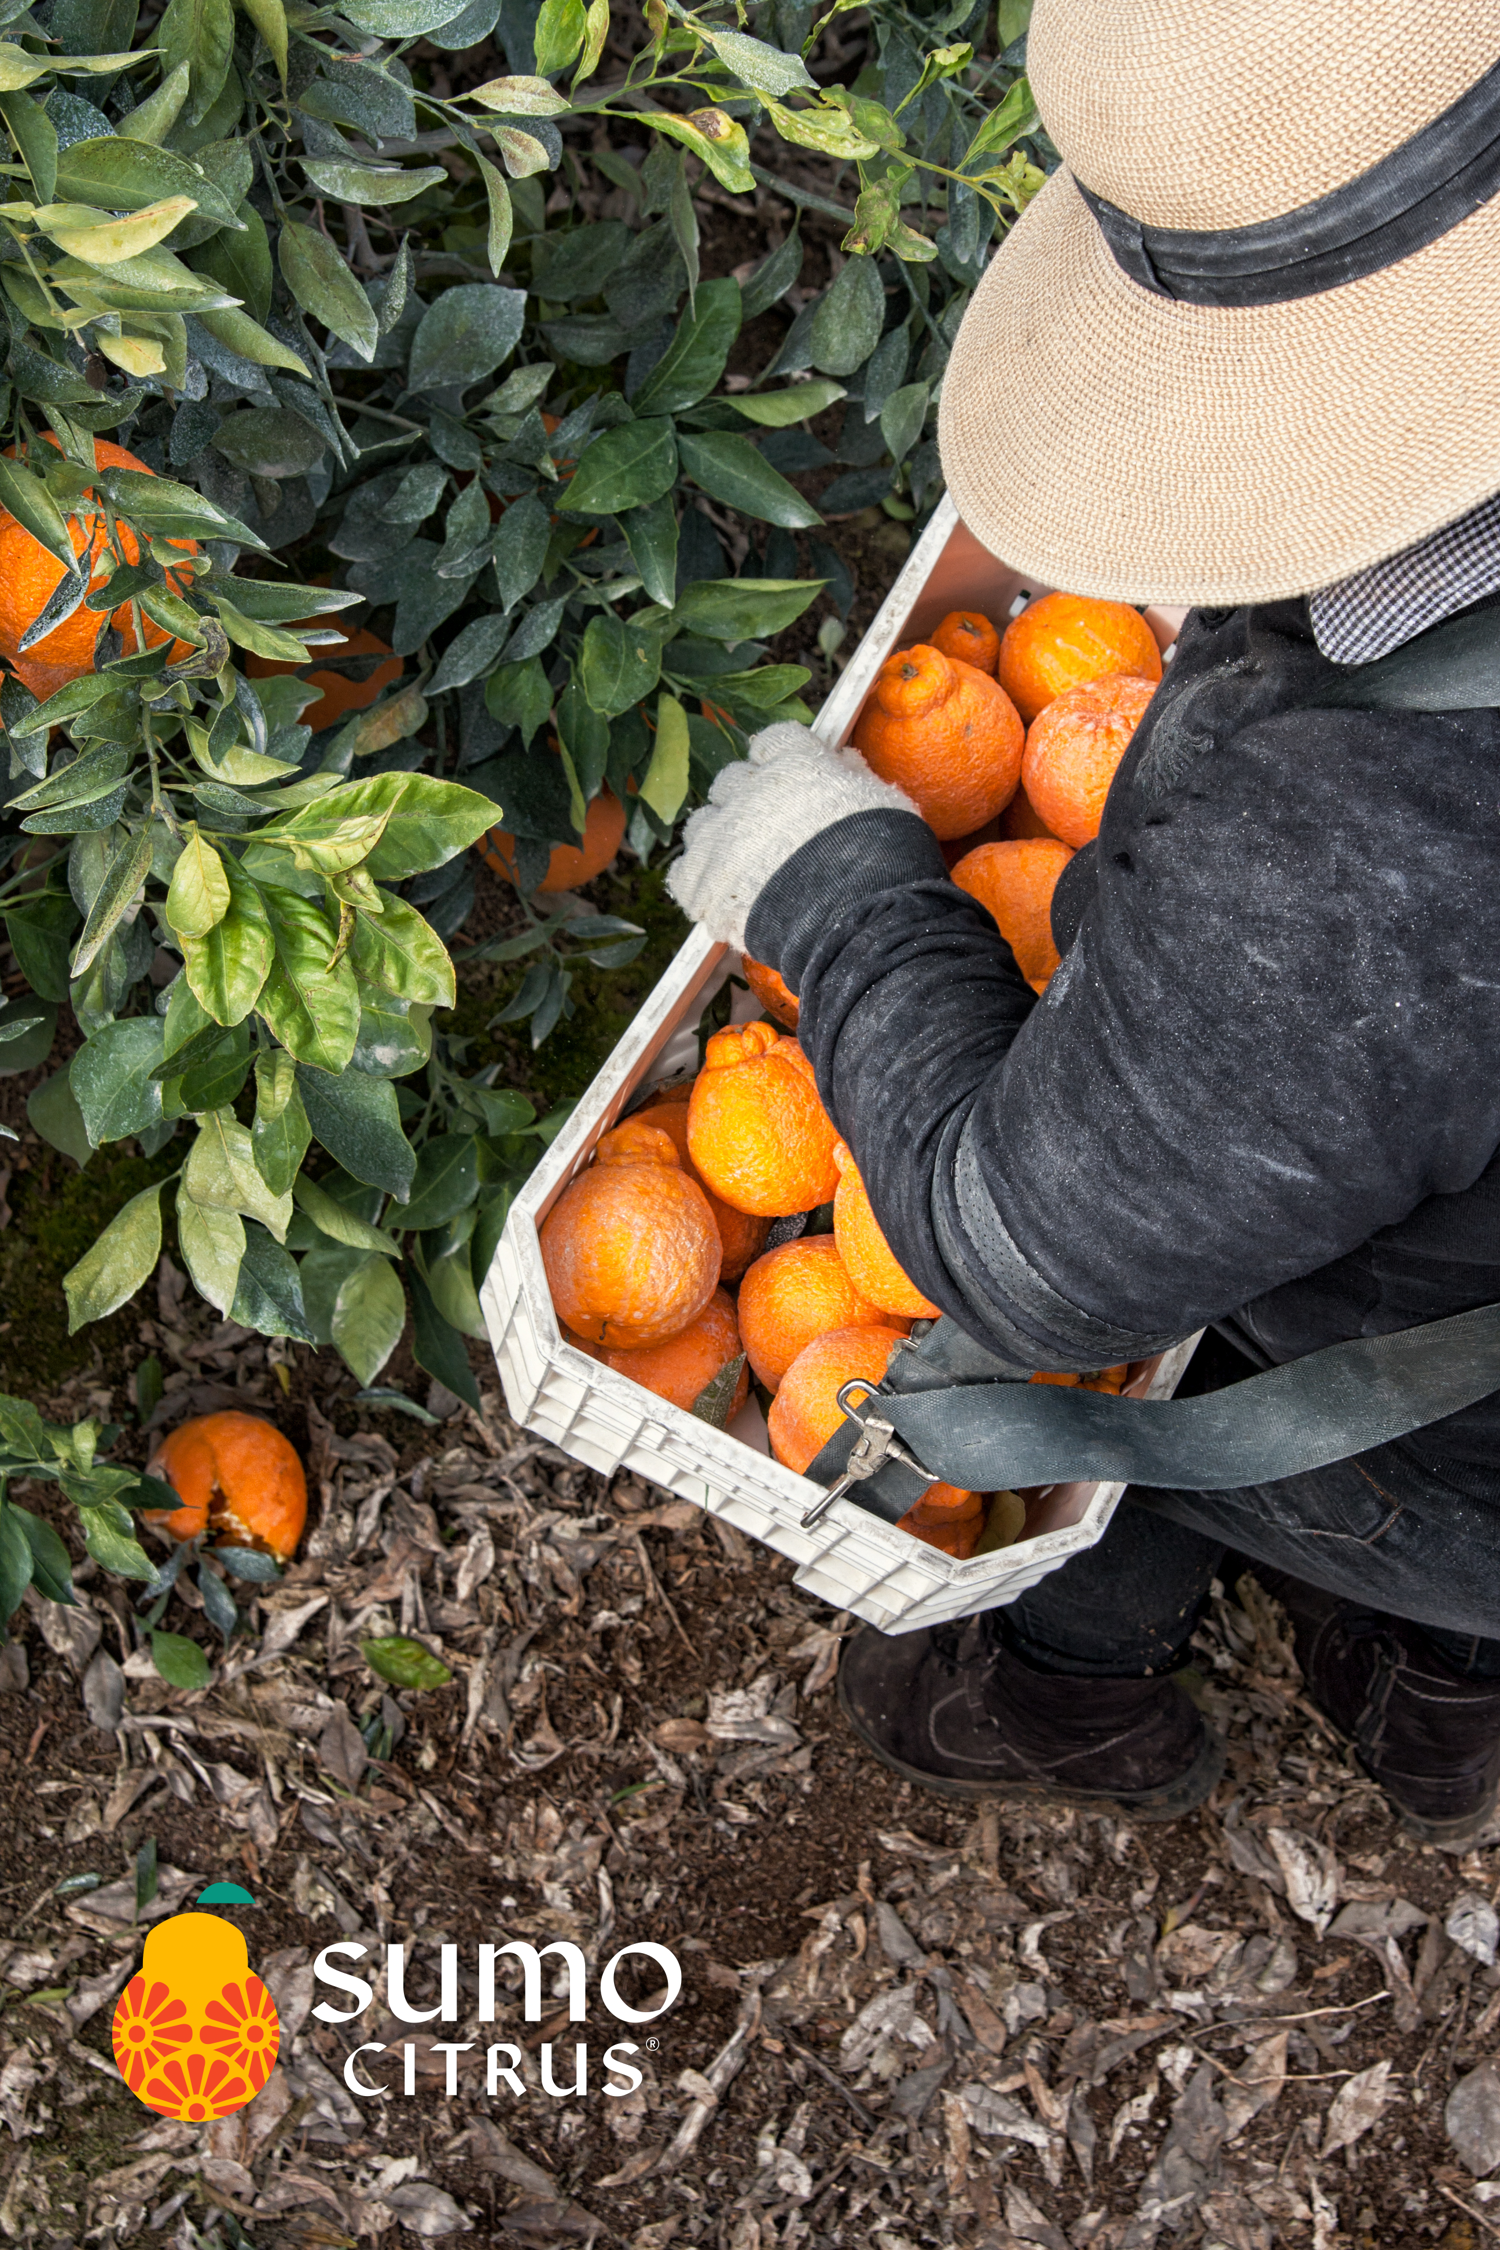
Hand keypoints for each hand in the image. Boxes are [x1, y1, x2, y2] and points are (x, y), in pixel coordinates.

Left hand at [666, 720, 916, 949]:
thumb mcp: (885, 805)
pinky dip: (699, 884)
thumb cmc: (883, 862)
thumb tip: (843, 761)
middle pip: (732, 780)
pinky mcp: (702, 883)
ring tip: (742, 867)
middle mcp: (751, 792)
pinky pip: (684, 875)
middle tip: (768, 829)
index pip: (773, 741)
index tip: (789, 778)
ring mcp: (722, 838)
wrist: (857, 922)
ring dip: (719, 838)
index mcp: (795, 765)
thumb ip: (856, 778)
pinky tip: (721, 898)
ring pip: (701, 823)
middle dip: (747, 799)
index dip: (780, 760)